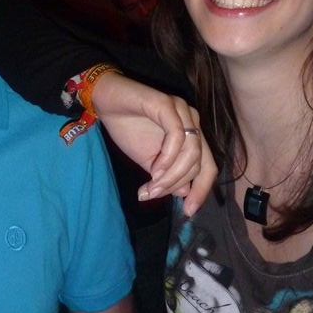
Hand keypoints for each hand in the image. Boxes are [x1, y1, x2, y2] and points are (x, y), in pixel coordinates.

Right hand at [91, 72, 216, 215]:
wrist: (104, 101)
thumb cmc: (127, 127)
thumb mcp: (149, 160)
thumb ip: (167, 174)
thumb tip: (183, 193)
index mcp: (191, 134)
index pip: (208, 166)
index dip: (201, 191)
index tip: (187, 211)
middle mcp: (192, 120)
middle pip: (200, 162)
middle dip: (177, 184)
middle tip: (154, 194)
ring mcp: (181, 110)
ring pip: (191, 152)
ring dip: (171, 174)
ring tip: (151, 185)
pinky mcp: (167, 103)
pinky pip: (177, 135)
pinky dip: (168, 157)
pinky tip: (154, 168)